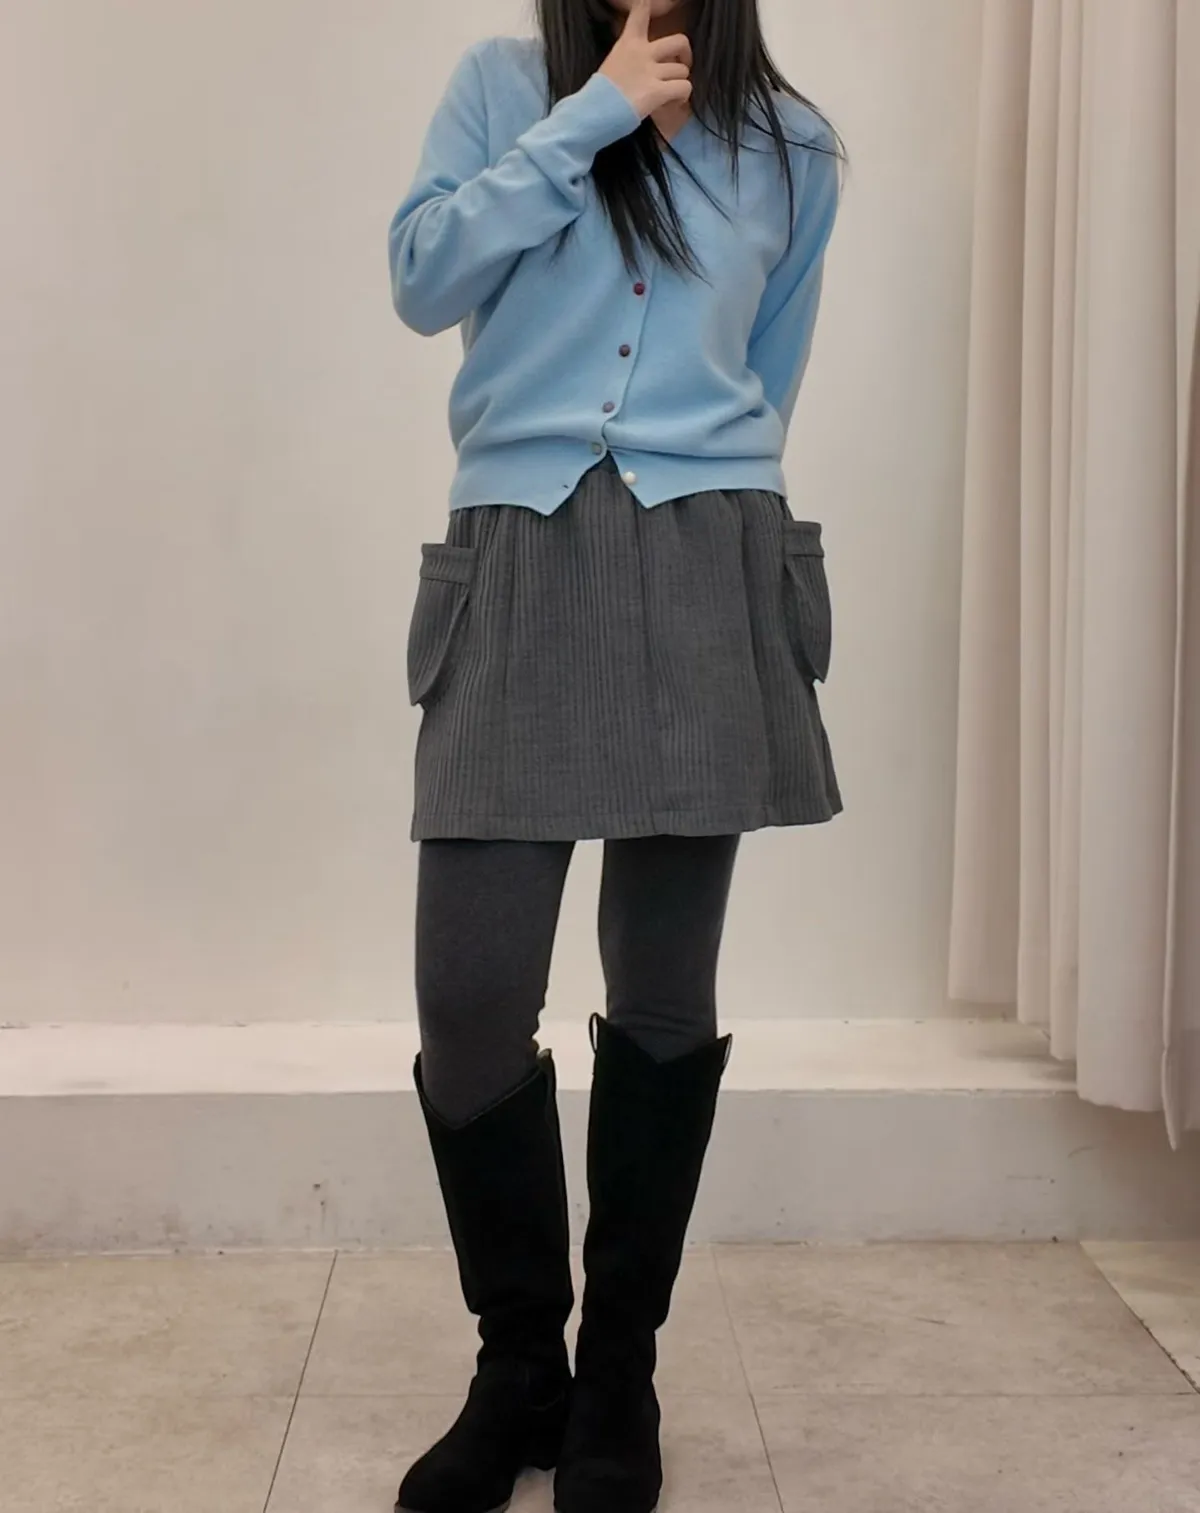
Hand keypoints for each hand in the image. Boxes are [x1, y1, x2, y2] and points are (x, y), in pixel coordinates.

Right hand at [600, 0, 692, 119]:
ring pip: (682, 70)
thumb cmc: (600, 94)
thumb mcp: (613, 65)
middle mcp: (643, 53)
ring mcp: (651, 72)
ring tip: (670, 94)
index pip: (640, 13)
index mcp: (629, 43)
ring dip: (679, 82)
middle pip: (679, 41)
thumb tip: (643, 68)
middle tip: (682, 66)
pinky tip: (673, 102)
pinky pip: (684, 87)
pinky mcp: (657, 92)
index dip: (645, 5)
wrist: (593, 112)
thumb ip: (630, 58)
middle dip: (685, 54)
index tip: (647, 0)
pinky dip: (682, 95)